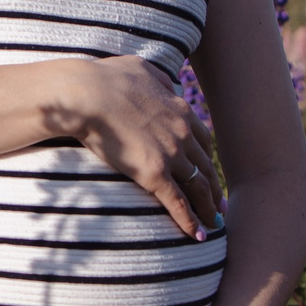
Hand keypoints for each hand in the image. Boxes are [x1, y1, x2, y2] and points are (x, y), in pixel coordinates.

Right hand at [50, 56, 222, 237]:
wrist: (87, 93)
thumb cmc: (106, 78)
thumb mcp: (142, 69)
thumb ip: (160, 79)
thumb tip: (170, 84)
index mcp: (180, 110)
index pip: (204, 140)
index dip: (208, 159)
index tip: (209, 172)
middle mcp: (182, 134)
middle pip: (206, 167)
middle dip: (214, 187)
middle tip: (219, 205)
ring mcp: (170, 154)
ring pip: (198, 187)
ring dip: (208, 207)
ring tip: (213, 223)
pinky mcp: (153, 173)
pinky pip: (178, 202)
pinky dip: (190, 221)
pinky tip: (198, 236)